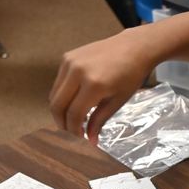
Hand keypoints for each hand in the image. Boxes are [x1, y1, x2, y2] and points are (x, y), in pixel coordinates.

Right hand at [48, 29, 154, 143]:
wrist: (134, 47)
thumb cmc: (131, 75)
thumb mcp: (117, 101)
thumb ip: (100, 120)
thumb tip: (90, 141)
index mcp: (94, 84)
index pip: (74, 114)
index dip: (74, 130)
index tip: (79, 138)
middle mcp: (77, 71)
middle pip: (57, 105)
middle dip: (62, 122)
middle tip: (71, 131)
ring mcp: (70, 62)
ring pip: (54, 94)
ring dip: (61, 110)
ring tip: (74, 118)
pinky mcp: (67, 56)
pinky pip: (58, 82)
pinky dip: (63, 95)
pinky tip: (75, 101)